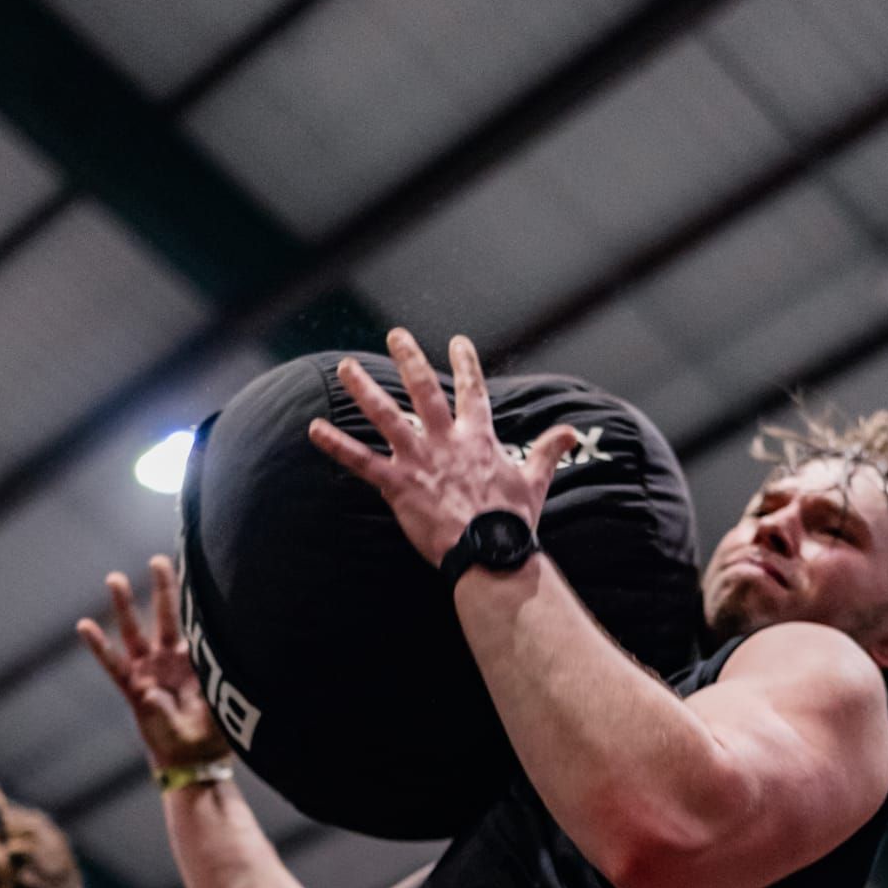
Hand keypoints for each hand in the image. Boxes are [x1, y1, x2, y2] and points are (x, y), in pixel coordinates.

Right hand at [77, 556, 229, 769]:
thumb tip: (148, 696)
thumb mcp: (215, 722)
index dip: (202, 603)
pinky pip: (113, 665)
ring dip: (126, 606)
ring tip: (115, 578)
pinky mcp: (133, 689)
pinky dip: (99, 647)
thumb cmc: (211, 734)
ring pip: (136, 633)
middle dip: (165, 588)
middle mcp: (173, 661)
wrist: (191, 758)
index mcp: (200, 661)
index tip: (207, 571)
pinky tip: (85, 627)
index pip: (201, 625)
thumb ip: (184, 711)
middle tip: (159, 559)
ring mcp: (151, 672)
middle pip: (168, 617)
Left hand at [308, 328, 576, 566]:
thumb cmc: (512, 521)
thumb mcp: (535, 481)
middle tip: (394, 334)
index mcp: (477, 438)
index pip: (472, 391)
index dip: (465, 363)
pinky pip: (361, 461)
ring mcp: (419, 460)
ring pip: (385, 416)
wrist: (490, 552)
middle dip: (409, 359)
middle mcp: (445, 441)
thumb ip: (549, 451)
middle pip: (423, 389)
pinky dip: (336, 445)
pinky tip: (314, 428)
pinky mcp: (397, 485)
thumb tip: (572, 433)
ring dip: (363, 390)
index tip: (457, 341)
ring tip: (345, 368)